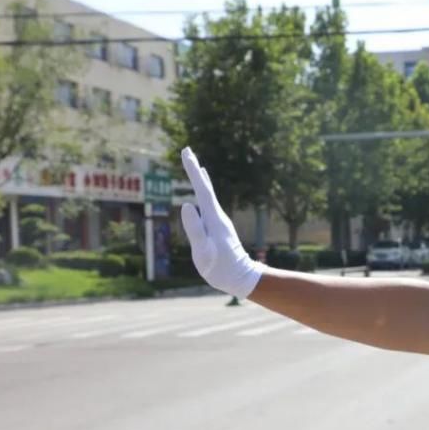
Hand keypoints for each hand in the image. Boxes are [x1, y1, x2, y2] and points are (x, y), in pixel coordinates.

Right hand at [179, 147, 265, 298]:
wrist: (241, 279)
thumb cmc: (221, 268)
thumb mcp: (203, 252)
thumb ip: (195, 229)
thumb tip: (187, 205)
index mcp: (214, 219)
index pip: (202, 190)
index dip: (194, 171)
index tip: (187, 153)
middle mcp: (218, 216)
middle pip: (205, 188)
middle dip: (195, 169)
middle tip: (187, 150)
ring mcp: (219, 221)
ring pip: (208, 195)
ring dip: (200, 179)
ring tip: (196, 165)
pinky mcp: (218, 227)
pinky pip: (209, 204)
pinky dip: (204, 192)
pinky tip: (203, 192)